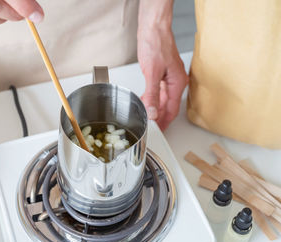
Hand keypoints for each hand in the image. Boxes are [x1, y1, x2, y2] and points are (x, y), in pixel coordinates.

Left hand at [137, 0, 187, 130]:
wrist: (153, 27)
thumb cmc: (156, 43)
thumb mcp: (152, 73)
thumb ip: (153, 95)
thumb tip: (153, 112)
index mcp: (178, 83)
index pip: (172, 110)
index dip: (165, 122)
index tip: (159, 132)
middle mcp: (176, 81)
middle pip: (169, 106)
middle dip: (160, 118)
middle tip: (152, 128)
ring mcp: (169, 77)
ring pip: (164, 99)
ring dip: (156, 108)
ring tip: (148, 118)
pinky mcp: (162, 73)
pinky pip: (159, 91)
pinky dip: (152, 98)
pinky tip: (145, 101)